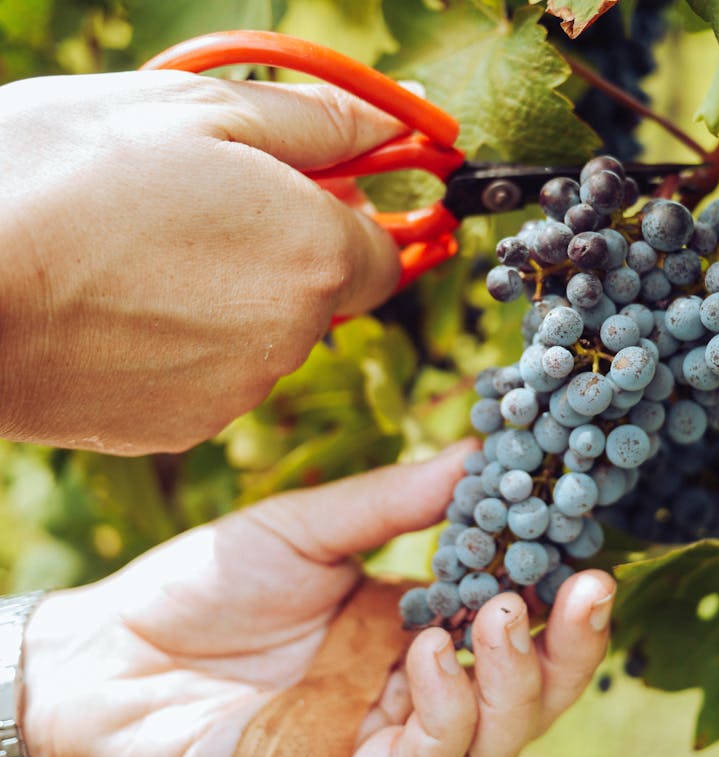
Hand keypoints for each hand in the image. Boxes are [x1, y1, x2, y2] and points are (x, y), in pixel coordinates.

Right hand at [0, 70, 405, 454]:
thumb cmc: (63, 175)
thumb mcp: (200, 109)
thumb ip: (321, 122)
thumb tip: (398, 123)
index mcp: (315, 255)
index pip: (384, 254)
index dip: (349, 220)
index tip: (312, 194)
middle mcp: (293, 336)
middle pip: (320, 293)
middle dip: (282, 250)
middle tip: (197, 204)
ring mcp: (236, 392)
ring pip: (261, 336)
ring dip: (227, 296)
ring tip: (137, 251)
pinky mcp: (179, 428)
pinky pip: (207, 378)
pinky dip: (180, 345)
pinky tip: (115, 307)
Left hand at [19, 441, 614, 756]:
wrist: (112, 649)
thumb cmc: (209, 583)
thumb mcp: (311, 526)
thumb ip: (396, 500)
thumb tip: (479, 450)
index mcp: (417, 632)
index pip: (512, 628)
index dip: (560, 599)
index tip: (588, 550)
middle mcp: (412, 694)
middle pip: (522, 696)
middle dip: (564, 649)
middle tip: (583, 588)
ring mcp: (380, 744)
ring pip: (488, 742)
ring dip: (511, 680)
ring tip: (500, 613)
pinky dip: (441, 718)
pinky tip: (430, 658)